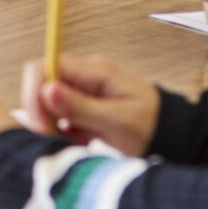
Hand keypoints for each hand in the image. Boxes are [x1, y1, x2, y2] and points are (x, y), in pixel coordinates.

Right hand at [20, 54, 161, 156]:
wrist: (173, 135)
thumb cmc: (151, 126)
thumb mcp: (116, 121)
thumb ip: (81, 106)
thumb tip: (46, 89)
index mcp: (94, 70)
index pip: (45, 67)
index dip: (34, 93)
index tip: (40, 124)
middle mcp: (85, 75)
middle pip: (43, 84)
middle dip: (42, 112)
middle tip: (54, 138)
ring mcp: (85, 89)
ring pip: (50, 101)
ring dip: (54, 124)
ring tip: (76, 141)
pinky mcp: (85, 105)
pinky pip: (61, 114)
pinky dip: (65, 130)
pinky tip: (82, 141)